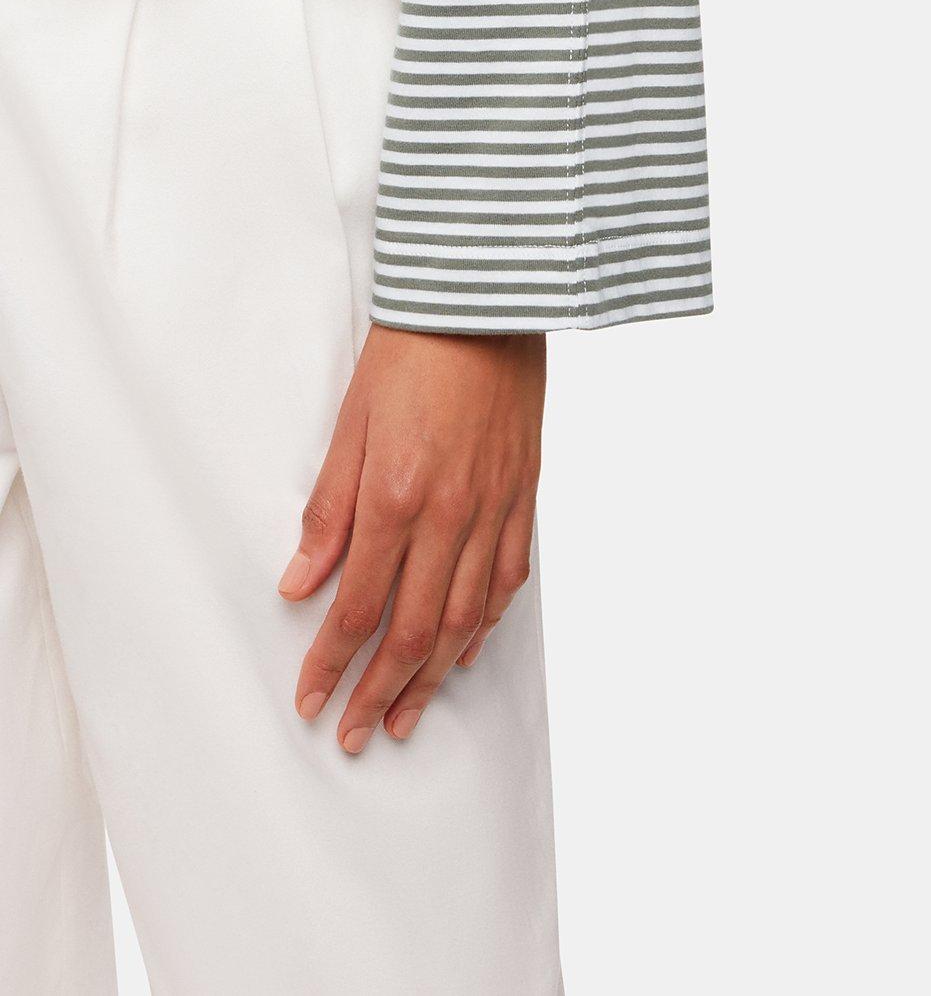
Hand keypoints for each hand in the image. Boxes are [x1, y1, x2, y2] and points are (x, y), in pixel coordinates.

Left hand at [278, 323, 545, 752]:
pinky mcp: (524, 494)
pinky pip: (507, 577)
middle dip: (380, 691)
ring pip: (465, 617)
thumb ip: (330, 511)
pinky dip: (487, 624)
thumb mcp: (351, 426)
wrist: (483, 303)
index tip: (312, 700)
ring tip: (407, 716)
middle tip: (356, 734)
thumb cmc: (411, 354)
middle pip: (413, 628)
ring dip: (432, 675)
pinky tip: (466, 650)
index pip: (359, 605)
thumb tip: (301, 583)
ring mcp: (495, 508)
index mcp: (399, 496)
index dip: (332, 663)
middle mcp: (452, 514)